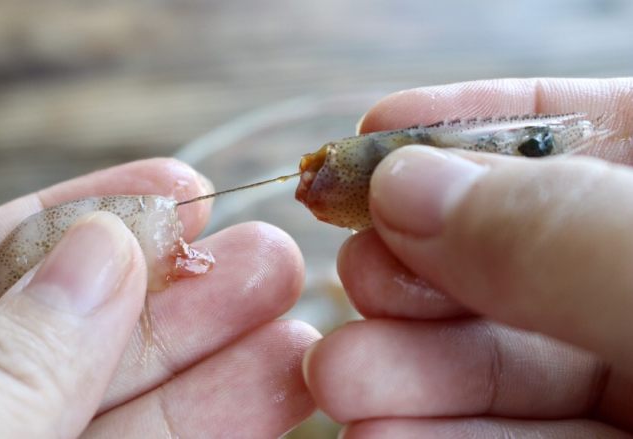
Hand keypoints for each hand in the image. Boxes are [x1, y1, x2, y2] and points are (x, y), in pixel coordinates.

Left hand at [0, 159, 317, 437]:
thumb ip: (2, 357)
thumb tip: (102, 249)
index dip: (88, 221)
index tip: (181, 190)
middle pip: (75, 338)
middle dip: (178, 292)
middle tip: (266, 255)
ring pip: (123, 408)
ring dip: (215, 360)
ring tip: (289, 312)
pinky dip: (209, 429)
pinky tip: (266, 383)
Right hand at [303, 78, 632, 436]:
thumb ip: (558, 231)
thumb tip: (408, 186)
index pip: (598, 129)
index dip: (480, 120)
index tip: (380, 125)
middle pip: (526, 250)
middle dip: (421, 264)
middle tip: (358, 278)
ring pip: (513, 358)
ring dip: (408, 366)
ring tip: (339, 377)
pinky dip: (441, 435)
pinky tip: (380, 433)